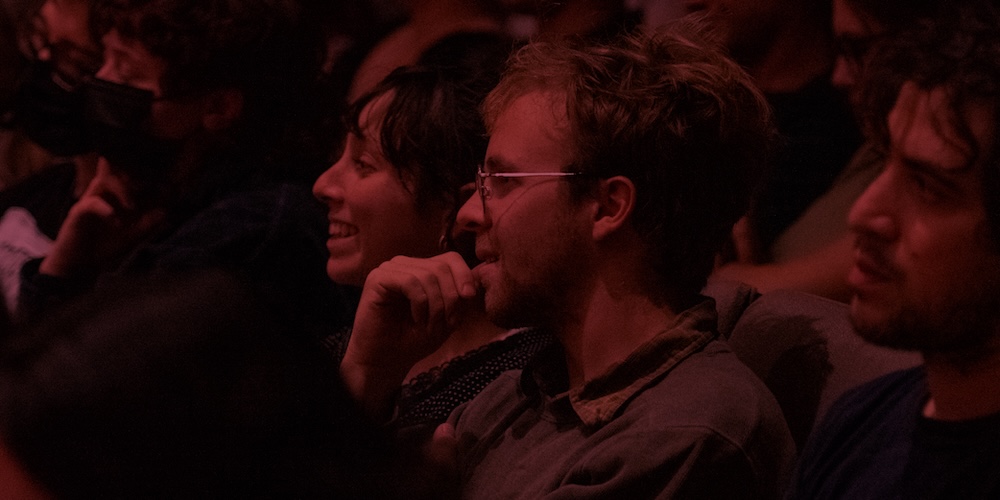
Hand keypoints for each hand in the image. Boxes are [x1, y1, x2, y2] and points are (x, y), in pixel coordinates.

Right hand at [40, 159, 165, 276]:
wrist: (80, 265)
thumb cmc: (106, 248)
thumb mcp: (132, 238)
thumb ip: (147, 226)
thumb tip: (165, 212)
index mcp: (120, 198)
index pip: (135, 179)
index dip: (151, 178)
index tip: (170, 185)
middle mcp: (106, 195)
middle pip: (119, 172)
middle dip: (137, 176)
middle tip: (151, 187)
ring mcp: (91, 201)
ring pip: (104, 181)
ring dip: (121, 190)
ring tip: (132, 207)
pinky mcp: (78, 212)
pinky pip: (91, 203)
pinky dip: (105, 209)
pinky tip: (116, 221)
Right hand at [340, 252, 477, 417]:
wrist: (384, 361)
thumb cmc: (413, 340)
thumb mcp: (447, 317)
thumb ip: (460, 296)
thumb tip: (475, 277)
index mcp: (421, 269)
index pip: (450, 259)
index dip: (464, 275)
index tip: (469, 297)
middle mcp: (405, 265)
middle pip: (441, 267)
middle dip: (450, 298)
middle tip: (446, 323)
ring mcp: (390, 269)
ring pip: (427, 275)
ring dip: (435, 305)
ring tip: (428, 325)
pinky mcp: (377, 279)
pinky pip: (410, 282)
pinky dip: (420, 304)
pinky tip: (417, 319)